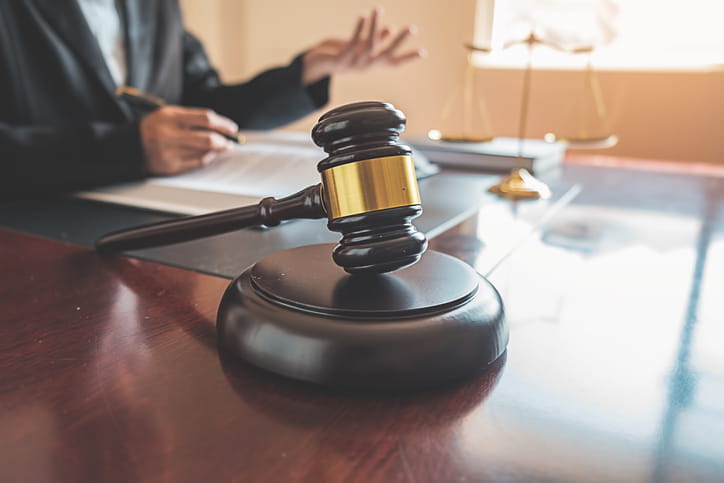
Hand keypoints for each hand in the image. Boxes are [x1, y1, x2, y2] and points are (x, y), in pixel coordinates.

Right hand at [139, 106, 237, 175]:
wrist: (130, 146)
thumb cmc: (154, 128)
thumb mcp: (169, 115)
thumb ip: (193, 118)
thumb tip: (220, 127)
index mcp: (170, 117)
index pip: (205, 118)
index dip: (222, 124)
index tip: (232, 128)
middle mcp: (169, 134)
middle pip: (208, 139)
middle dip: (224, 142)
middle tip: (230, 143)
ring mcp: (169, 152)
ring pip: (204, 153)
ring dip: (217, 151)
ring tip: (221, 148)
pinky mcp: (170, 167)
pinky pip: (196, 164)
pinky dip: (206, 159)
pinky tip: (209, 155)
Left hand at [302, 8, 424, 84]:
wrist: (318, 64)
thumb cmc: (342, 52)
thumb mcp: (361, 46)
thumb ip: (375, 39)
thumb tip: (390, 29)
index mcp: (373, 64)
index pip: (394, 62)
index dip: (409, 58)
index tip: (424, 52)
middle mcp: (366, 66)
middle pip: (387, 55)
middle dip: (399, 41)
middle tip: (412, 28)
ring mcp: (354, 65)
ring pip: (368, 45)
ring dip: (374, 26)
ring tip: (378, 9)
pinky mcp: (341, 60)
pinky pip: (352, 44)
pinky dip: (358, 30)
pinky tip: (362, 17)